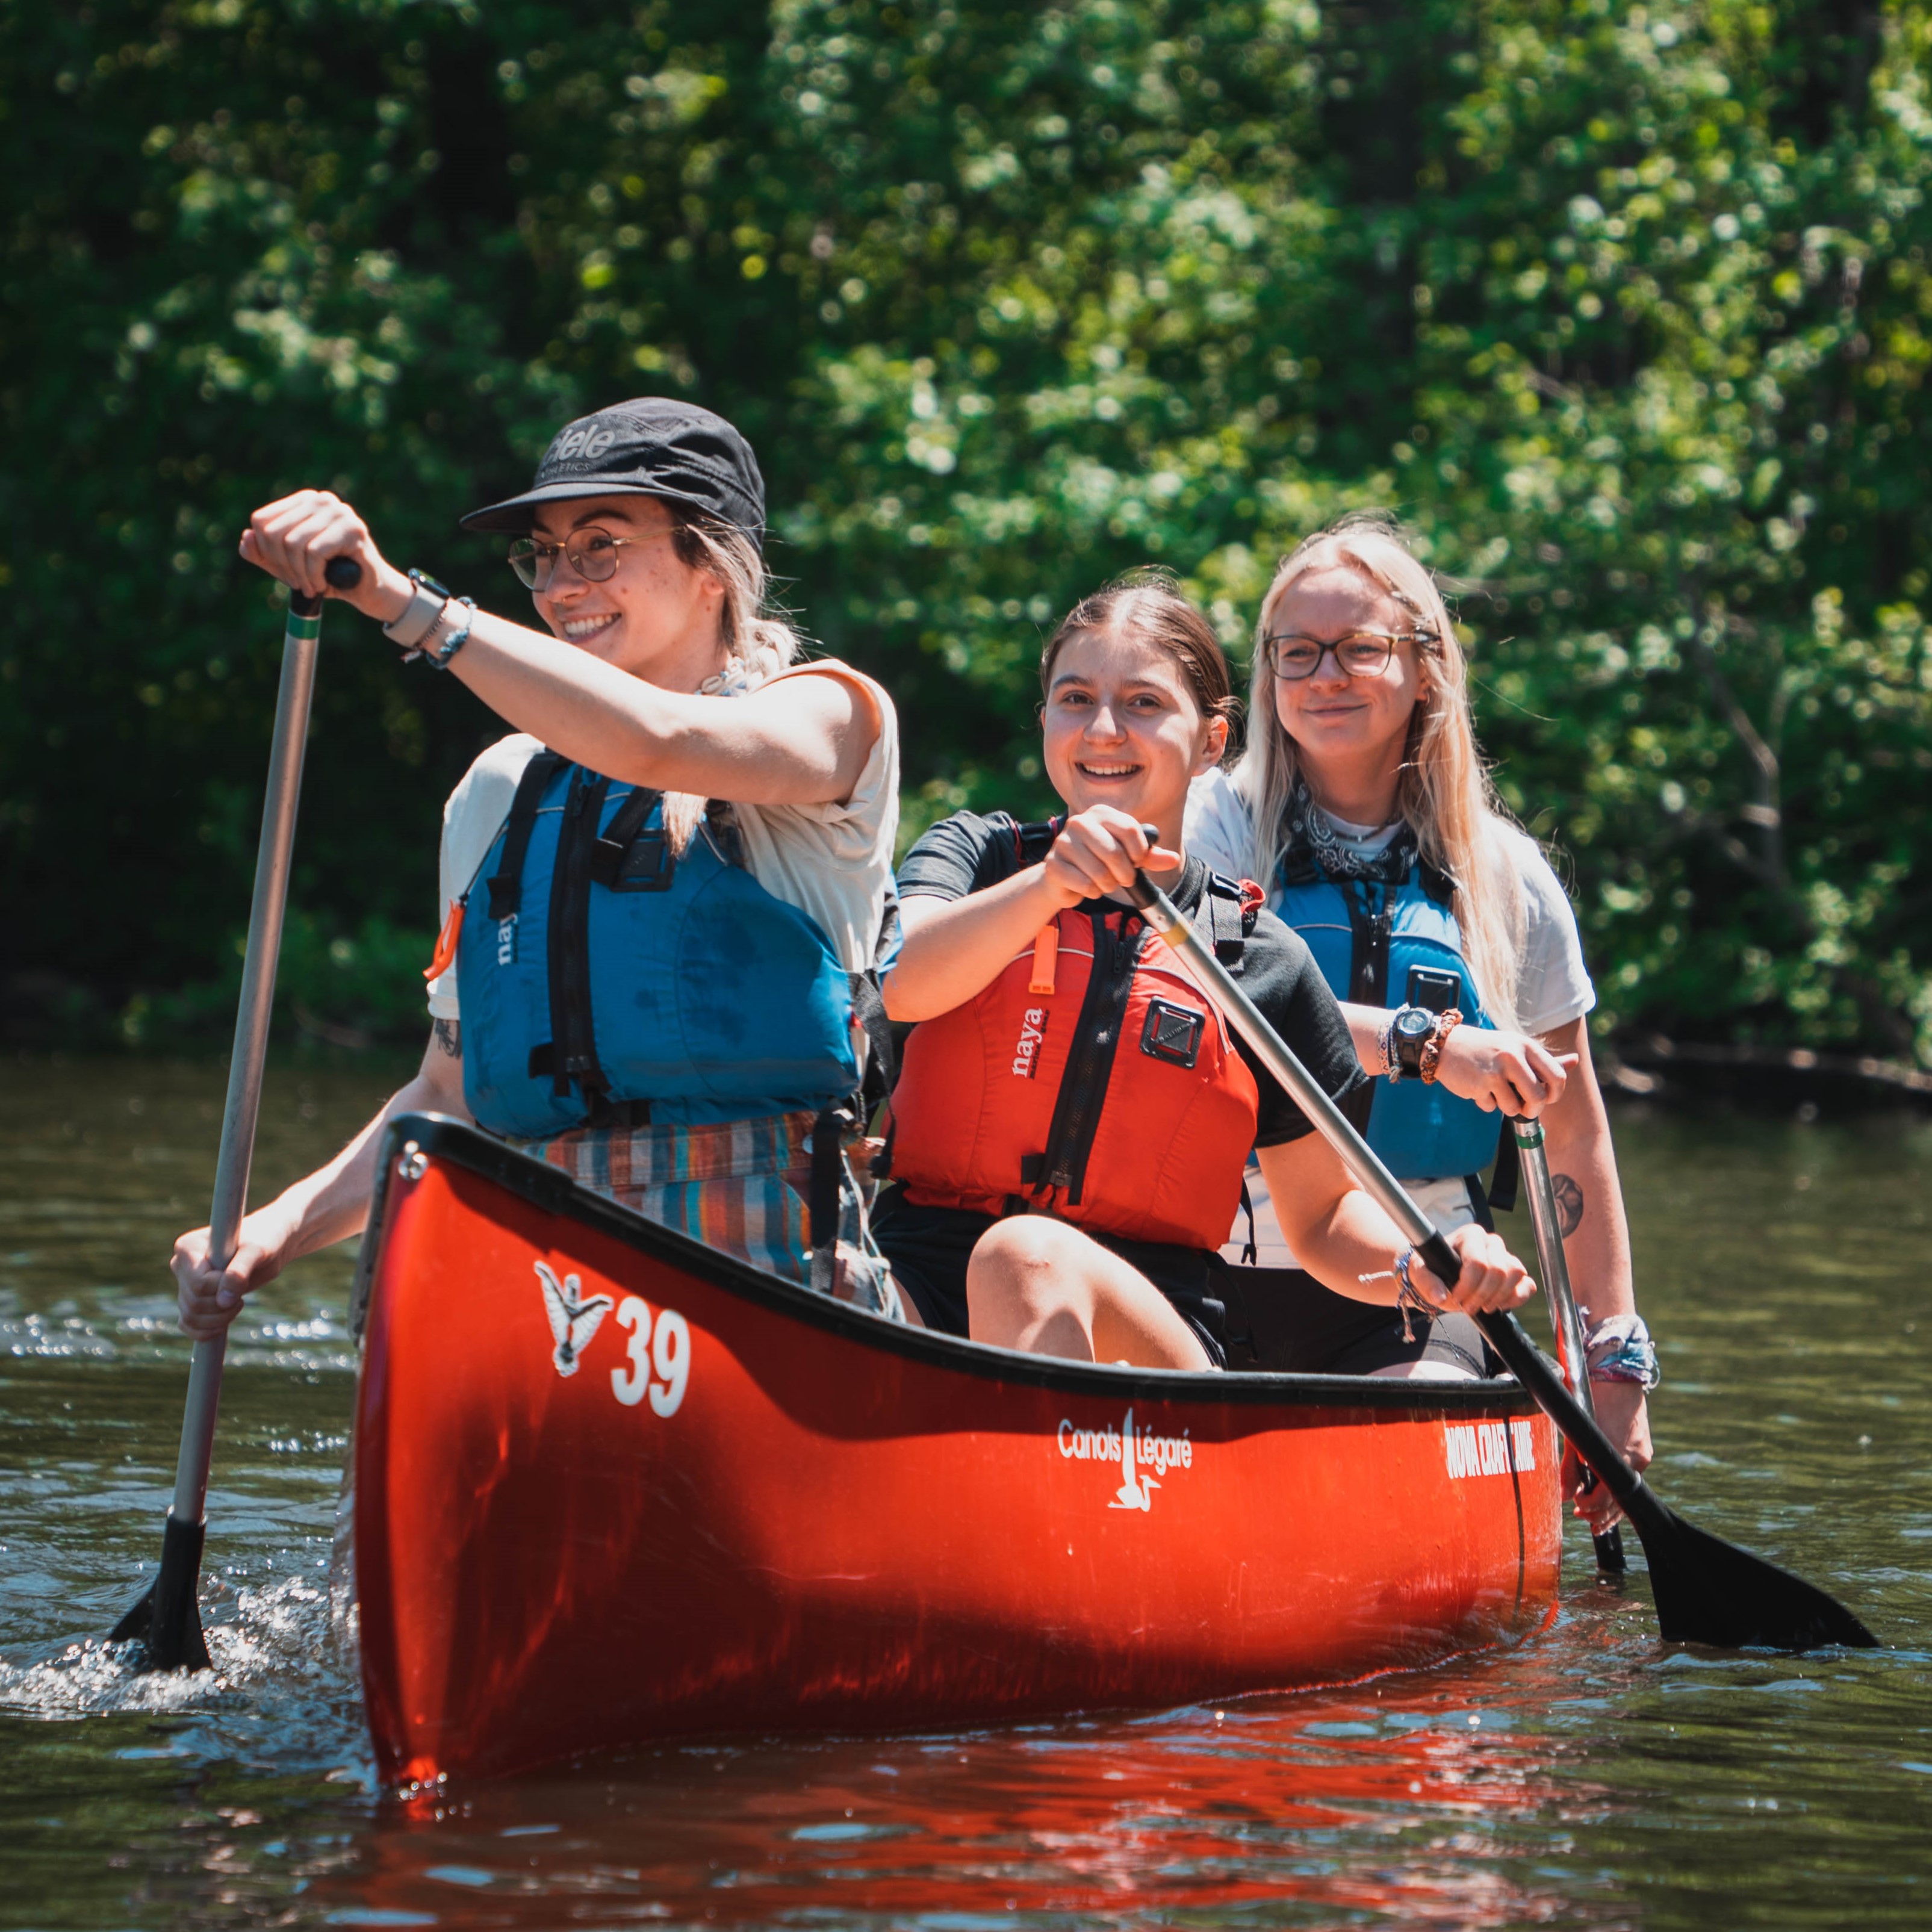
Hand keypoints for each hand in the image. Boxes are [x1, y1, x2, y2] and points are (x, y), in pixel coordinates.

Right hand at [171, 1203, 297, 1339]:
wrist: (270, 1247)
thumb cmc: (265, 1241)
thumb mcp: (257, 1251)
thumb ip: (240, 1271)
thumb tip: (224, 1300)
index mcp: (188, 1247)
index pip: (198, 1284)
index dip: (221, 1289)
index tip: (241, 1277)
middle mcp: (180, 1265)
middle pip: (193, 1303)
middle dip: (222, 1306)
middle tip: (243, 1296)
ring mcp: (184, 1283)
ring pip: (190, 1317)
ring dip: (218, 1320)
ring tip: (239, 1304)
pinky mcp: (193, 1298)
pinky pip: (187, 1324)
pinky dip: (204, 1331)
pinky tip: (223, 1325)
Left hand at [239, 489, 412, 624]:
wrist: (367, 590)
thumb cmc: (328, 575)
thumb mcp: (287, 566)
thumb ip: (261, 553)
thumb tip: (247, 538)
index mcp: (302, 501)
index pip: (261, 520)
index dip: (266, 552)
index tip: (284, 572)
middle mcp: (320, 499)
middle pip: (274, 532)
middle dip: (282, 566)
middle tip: (298, 584)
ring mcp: (338, 511)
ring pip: (293, 543)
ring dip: (300, 574)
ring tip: (311, 586)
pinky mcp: (353, 528)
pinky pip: (315, 552)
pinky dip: (314, 575)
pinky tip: (323, 583)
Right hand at [1040, 807, 1180, 908]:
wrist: (1065, 878)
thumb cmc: (1100, 862)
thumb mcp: (1129, 856)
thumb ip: (1151, 856)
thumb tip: (1173, 859)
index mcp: (1101, 813)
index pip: (1131, 830)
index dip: (1139, 853)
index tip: (1136, 862)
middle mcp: (1080, 822)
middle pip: (1115, 853)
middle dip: (1125, 875)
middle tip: (1122, 879)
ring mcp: (1063, 842)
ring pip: (1100, 873)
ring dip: (1107, 885)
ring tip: (1103, 882)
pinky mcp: (1053, 864)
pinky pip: (1085, 885)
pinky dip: (1092, 892)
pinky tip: (1086, 886)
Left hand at [1410, 1223, 1536, 1314]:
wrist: (1440, 1276)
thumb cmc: (1431, 1269)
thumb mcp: (1420, 1273)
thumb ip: (1427, 1283)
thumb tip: (1440, 1296)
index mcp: (1469, 1236)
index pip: (1478, 1262)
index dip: (1469, 1285)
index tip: (1456, 1297)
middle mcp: (1491, 1242)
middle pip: (1499, 1269)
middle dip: (1483, 1294)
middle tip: (1467, 1307)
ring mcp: (1505, 1256)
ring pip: (1516, 1274)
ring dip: (1499, 1297)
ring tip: (1482, 1307)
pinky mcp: (1514, 1273)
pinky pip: (1528, 1285)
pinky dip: (1517, 1298)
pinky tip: (1499, 1305)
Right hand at [1432, 1024, 1575, 1117]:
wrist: (1447, 1045)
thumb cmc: (1487, 1049)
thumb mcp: (1517, 1048)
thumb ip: (1545, 1060)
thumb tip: (1576, 1060)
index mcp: (1526, 1046)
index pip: (1557, 1076)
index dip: (1555, 1094)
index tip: (1545, 1097)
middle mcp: (1513, 1056)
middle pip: (1539, 1097)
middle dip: (1533, 1109)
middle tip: (1525, 1109)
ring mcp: (1495, 1070)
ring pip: (1514, 1107)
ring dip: (1506, 1107)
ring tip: (1495, 1093)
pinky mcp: (1479, 1084)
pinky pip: (1492, 1107)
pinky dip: (1486, 1104)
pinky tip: (1478, 1089)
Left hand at [1567, 1380, 1651, 1531]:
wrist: (1615, 1371)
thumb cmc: (1590, 1397)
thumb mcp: (1572, 1432)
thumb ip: (1569, 1467)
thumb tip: (1564, 1497)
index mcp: (1616, 1454)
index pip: (1608, 1498)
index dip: (1591, 1508)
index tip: (1577, 1508)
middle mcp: (1635, 1458)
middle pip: (1621, 1499)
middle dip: (1602, 1513)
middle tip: (1583, 1517)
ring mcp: (1642, 1453)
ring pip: (1627, 1487)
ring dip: (1611, 1502)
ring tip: (1595, 1515)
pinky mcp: (1644, 1447)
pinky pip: (1630, 1471)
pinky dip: (1617, 1482)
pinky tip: (1605, 1488)